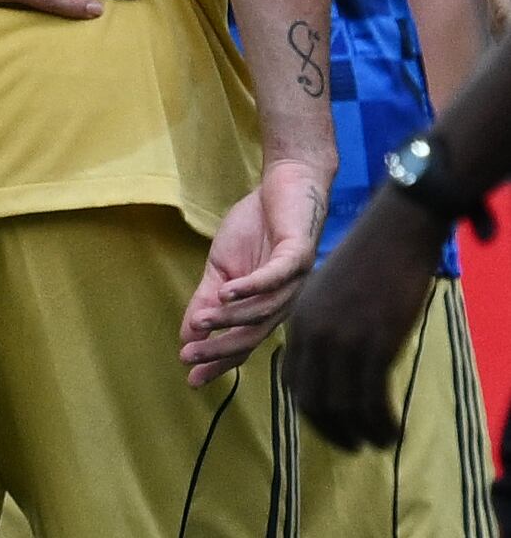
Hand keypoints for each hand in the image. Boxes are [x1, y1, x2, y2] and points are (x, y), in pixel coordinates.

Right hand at [180, 158, 330, 388]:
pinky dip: (251, 287)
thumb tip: (187, 333)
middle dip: (221, 348)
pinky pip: (275, 277)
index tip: (191, 378)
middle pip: (254, 334)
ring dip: (231, 319)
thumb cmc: (255, 228)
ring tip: (200, 322)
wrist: (284, 186)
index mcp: (266, 308)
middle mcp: (286, 302)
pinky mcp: (299, 255)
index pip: (243, 343)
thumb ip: (207, 300)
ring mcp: (295, 280)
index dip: (218, 361)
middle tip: (190, 357)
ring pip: (264, 310)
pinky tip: (227, 291)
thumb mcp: (221, 268)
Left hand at [283, 188, 452, 446]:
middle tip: (348, 446)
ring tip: (374, 443)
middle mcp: (312, 334)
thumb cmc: (363, 264)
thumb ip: (318, 326)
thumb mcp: (326, 295)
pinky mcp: (374, 343)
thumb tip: (324, 361)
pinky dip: (380, 422)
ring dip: (357, 432)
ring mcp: (343, 339)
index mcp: (298, 321)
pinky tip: (391, 431)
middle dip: (328, 428)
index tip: (323, 424)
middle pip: (311, 397)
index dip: (307, 408)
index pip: (292, 378)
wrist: (390, 236)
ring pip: (341, 404)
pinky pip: (372, 398)